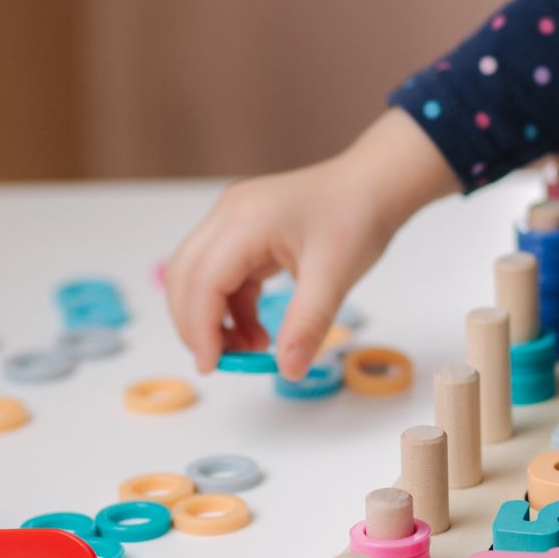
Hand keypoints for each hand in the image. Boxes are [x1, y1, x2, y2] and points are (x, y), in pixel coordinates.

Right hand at [164, 108, 459, 378]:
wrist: (373, 185)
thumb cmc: (357, 217)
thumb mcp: (335, 276)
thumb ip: (307, 325)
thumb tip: (288, 371)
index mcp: (245, 221)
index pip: (201, 281)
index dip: (200, 328)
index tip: (212, 367)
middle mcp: (228, 215)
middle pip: (185, 277)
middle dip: (197, 325)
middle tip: (226, 363)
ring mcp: (232, 220)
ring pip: (198, 277)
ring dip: (214, 318)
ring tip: (252, 348)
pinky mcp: (242, 231)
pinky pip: (221, 275)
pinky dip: (232, 307)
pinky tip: (258, 331)